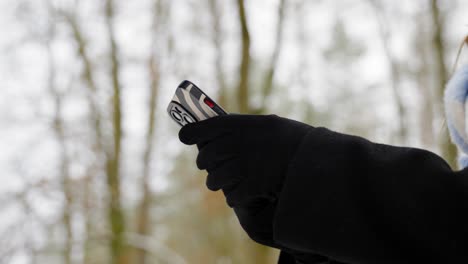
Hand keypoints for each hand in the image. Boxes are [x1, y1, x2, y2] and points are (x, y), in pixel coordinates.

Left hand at [179, 114, 312, 244]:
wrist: (316, 162)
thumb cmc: (294, 141)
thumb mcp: (269, 125)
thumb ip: (242, 128)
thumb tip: (217, 133)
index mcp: (238, 125)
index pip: (201, 128)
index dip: (191, 133)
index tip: (185, 136)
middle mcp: (233, 144)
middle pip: (205, 158)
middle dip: (208, 163)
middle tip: (214, 165)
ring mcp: (239, 167)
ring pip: (214, 180)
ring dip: (220, 182)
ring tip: (233, 180)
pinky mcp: (247, 187)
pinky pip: (230, 196)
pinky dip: (236, 196)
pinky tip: (248, 191)